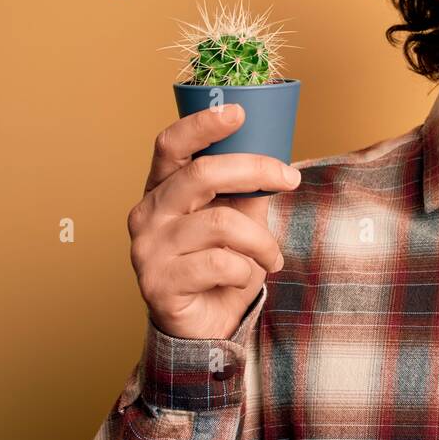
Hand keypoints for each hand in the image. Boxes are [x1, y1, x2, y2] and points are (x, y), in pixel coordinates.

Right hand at [127, 103, 301, 339]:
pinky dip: (245, 270)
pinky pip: (219, 263)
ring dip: (261, 241)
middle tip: (291, 180)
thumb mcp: (239, 222)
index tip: (239, 111)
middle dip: (255, 170)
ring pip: (221, 223)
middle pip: (202, 174)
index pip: (171, 145)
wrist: (204, 328)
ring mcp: (147, 248)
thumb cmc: (220, 267)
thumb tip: (274, 157)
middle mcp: (147, 213)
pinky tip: (244, 279)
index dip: (202, 124)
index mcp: (162, 189)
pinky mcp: (157, 283)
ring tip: (273, 258)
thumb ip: (246, 190)